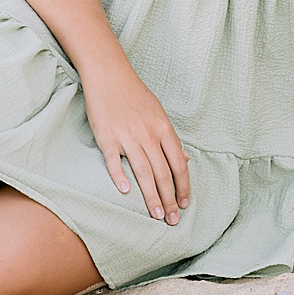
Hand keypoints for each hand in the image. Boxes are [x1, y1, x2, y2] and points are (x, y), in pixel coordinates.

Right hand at [82, 61, 190, 224]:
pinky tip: (126, 192)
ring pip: (143, 172)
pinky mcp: (107, 137)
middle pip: (163, 173)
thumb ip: (171, 139)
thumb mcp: (159, 113)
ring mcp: (127, 136)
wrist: (108, 74)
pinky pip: (115, 161)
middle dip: (169, 199)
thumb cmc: (134, 94)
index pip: (178, 164)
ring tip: (156, 215)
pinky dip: (120, 177)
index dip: (183, 187)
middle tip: (172, 220)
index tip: (183, 204)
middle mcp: (148, 134)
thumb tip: (187, 160)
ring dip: (151, 196)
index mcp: (163, 128)